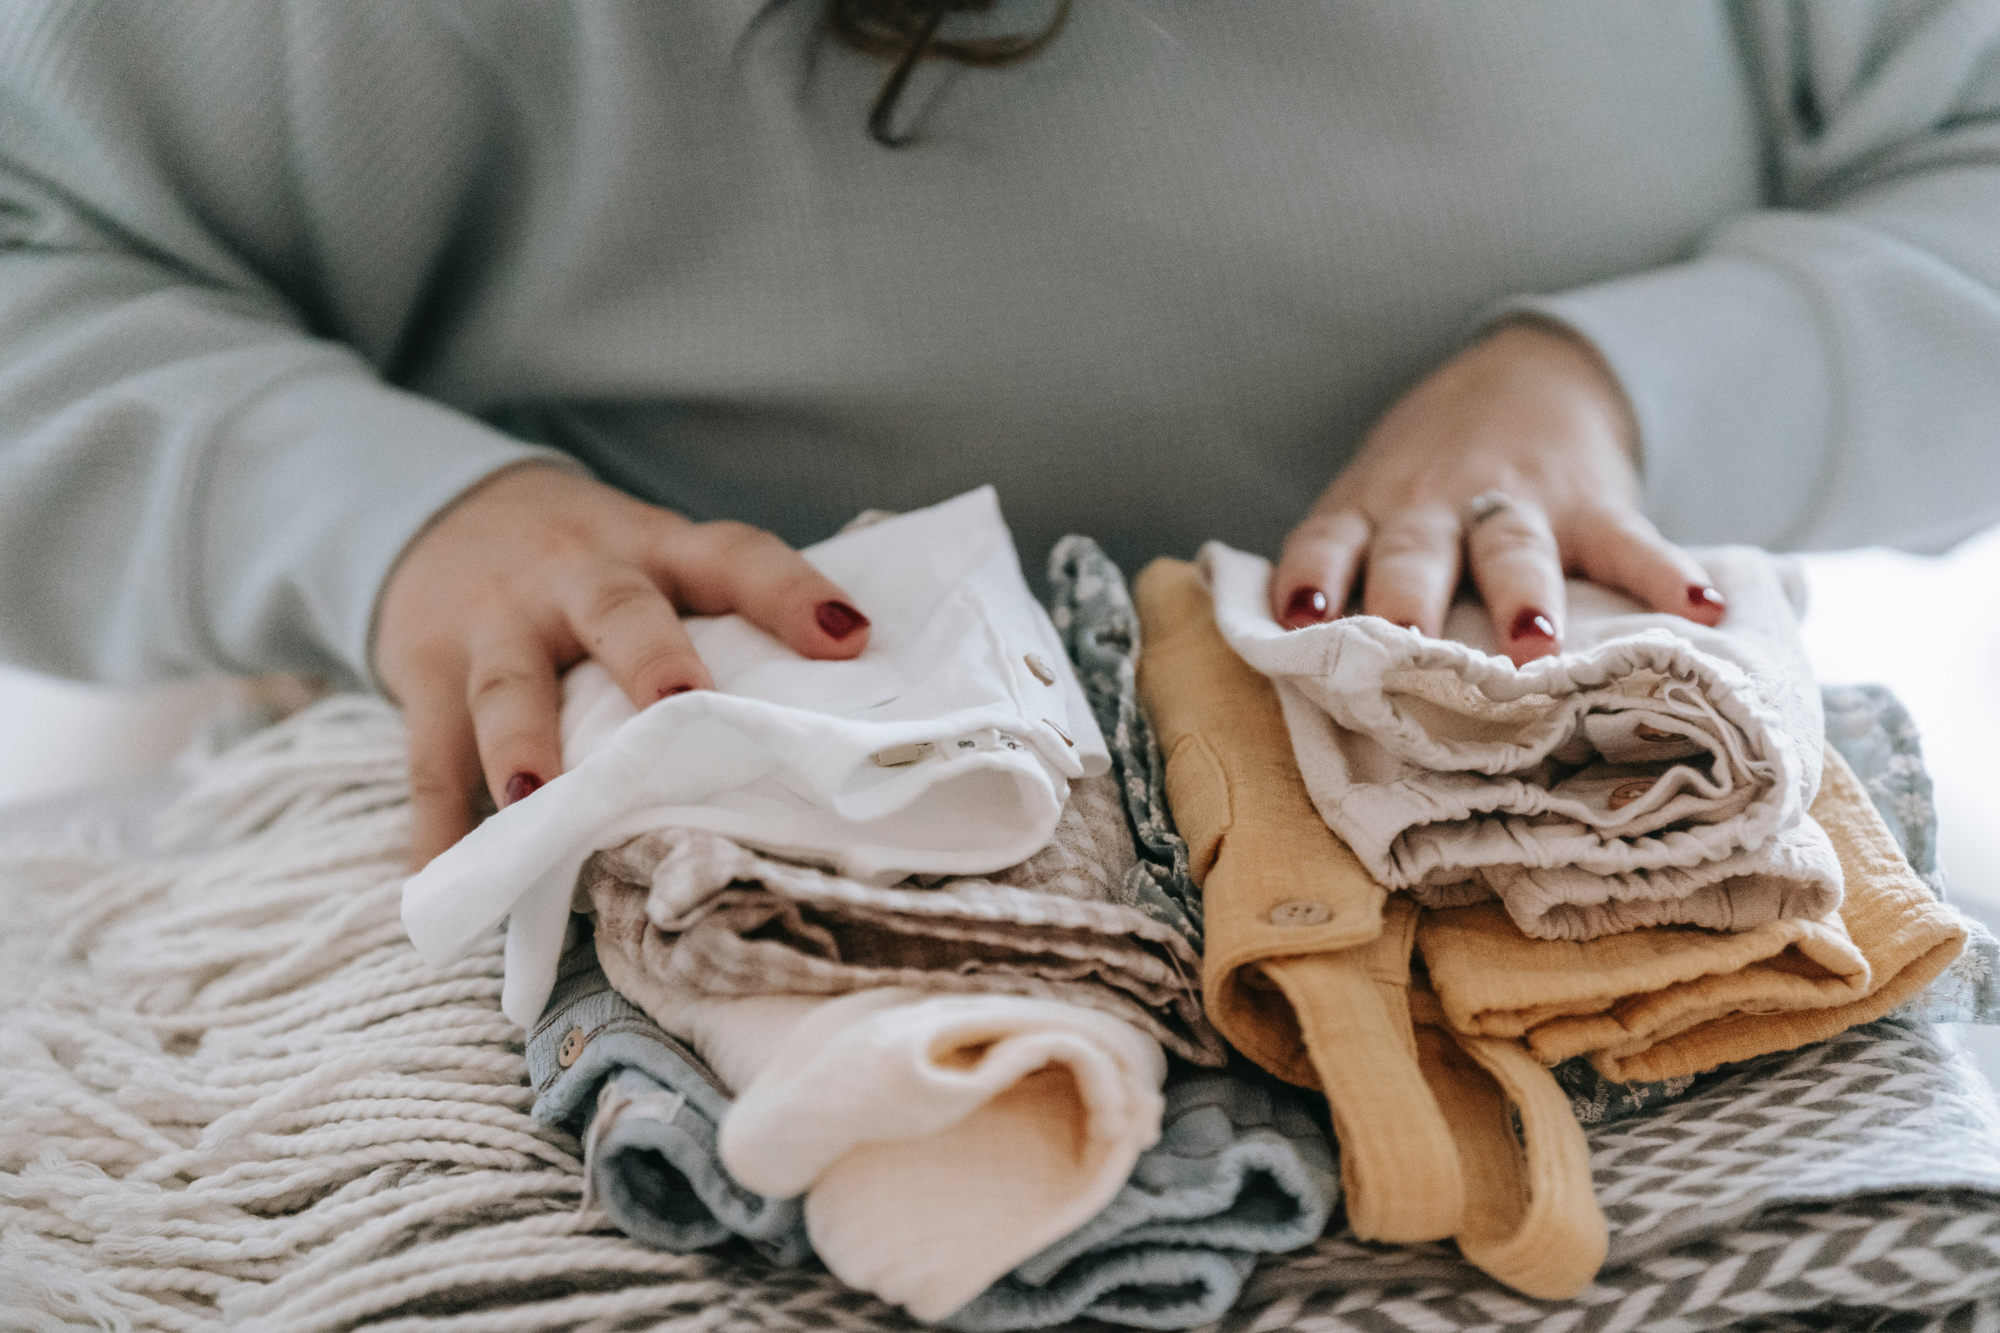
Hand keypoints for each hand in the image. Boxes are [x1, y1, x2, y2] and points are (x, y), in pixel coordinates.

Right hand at [374, 464, 871, 867]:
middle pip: (619, 612)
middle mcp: (577, 577)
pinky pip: (428, 756)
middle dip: (652, 658)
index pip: (734, 556)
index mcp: (657, 550)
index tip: (850, 638)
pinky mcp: (425, 673)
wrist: (440, 508)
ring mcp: (496, 624)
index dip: (790, 591)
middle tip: (684, 704)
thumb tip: (842, 717)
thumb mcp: (655, 559)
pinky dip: (436, 824)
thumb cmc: (590, 566)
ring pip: (510, 682)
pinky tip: (441, 880)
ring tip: (535, 799)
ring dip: (522, 742)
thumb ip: (721, 619)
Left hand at [1271, 321, 1724, 664]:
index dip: (1311, 574)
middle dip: (1409, 598)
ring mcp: (1516, 503)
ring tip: (1535, 645)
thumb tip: (1302, 685)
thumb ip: (1346, 581)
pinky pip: (1630, 544)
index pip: (1327, 540)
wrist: (1524, 374)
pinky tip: (1699, 609)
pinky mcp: (1594, 506)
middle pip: (1416, 552)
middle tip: (1407, 644)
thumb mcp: (1373, 508)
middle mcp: (1434, 508)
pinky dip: (1667, 577)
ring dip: (1523, 596)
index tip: (1299, 615)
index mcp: (1370, 513)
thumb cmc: (1425, 484)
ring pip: (1513, 549)